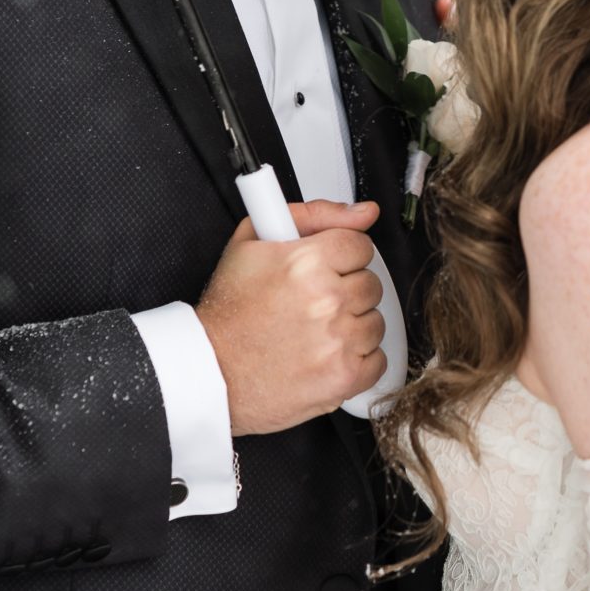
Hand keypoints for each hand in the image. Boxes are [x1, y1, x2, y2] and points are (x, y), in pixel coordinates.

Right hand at [196, 200, 386, 435]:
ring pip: (376, 321)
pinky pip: (378, 361)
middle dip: (345, 290)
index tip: (325, 269)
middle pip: (371, 284)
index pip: (361, 246)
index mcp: (304, 262)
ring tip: (316, 331)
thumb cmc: (229, 312)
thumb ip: (314, 215)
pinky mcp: (343, 378)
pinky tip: (327, 355)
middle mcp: (325, 300)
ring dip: (352, 325)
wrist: (211, 371)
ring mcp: (337, 342)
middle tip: (314, 303)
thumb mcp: (252, 241)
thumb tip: (364, 212)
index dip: (340, 257)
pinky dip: (357, 360)